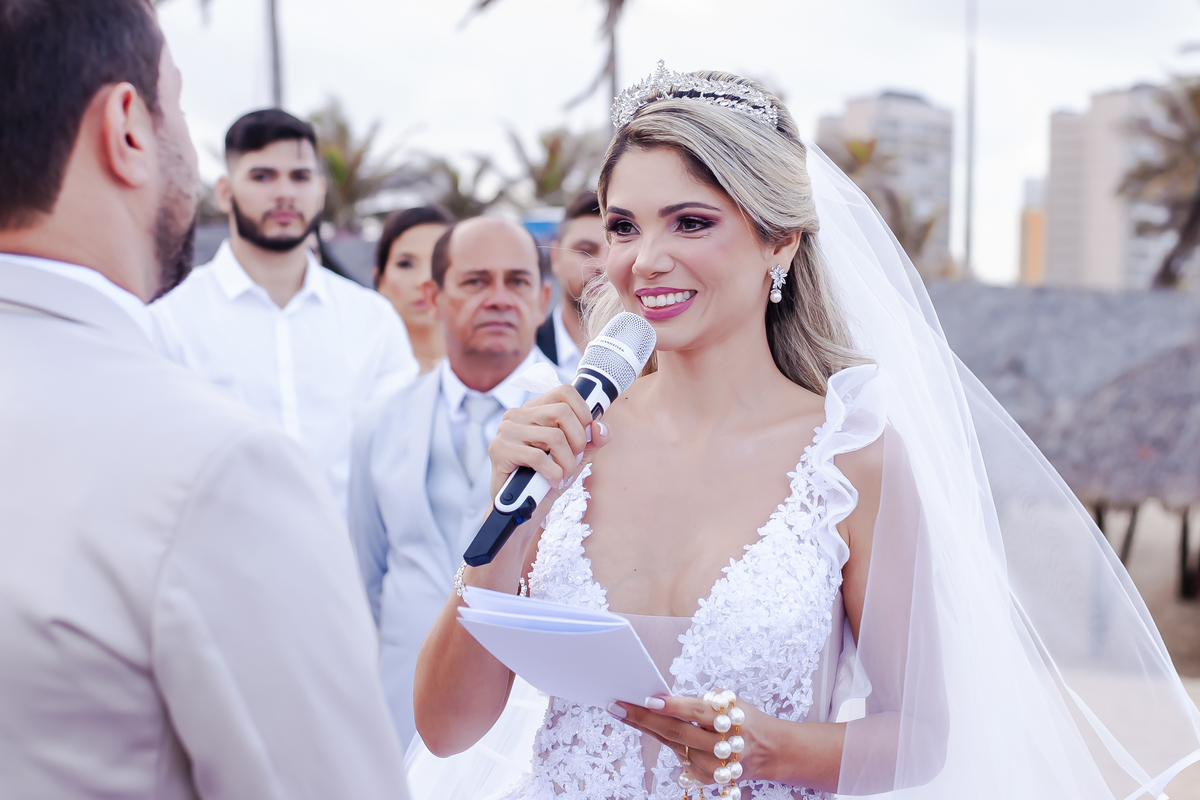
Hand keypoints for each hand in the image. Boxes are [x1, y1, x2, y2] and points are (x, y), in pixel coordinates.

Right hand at [488, 384, 609, 501]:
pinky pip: (538, 457)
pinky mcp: (499, 449)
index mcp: (534, 410)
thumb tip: (601, 428)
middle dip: (577, 440)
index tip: (586, 435)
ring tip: (564, 474)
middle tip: (574, 460)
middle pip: (562, 412)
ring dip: (567, 462)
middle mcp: (518, 415)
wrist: (520, 510)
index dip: (583, 412)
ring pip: (554, 436)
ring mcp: (506, 430)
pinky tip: (553, 481)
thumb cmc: (545, 480)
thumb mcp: (574, 458)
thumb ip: (591, 441)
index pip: (564, 392)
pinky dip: (553, 473)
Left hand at [611, 693, 776, 783]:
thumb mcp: (733, 701)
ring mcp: (713, 766)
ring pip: (672, 747)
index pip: (695, 712)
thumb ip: (704, 701)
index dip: (671, 706)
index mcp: (729, 719)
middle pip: (676, 732)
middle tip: (616, 706)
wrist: (770, 751)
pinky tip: (660, 731)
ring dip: (648, 730)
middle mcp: (721, 745)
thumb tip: (666, 699)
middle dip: (643, 719)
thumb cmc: (746, 719)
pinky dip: (670, 744)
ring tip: (625, 712)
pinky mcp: (707, 779)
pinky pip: (679, 759)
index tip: (647, 698)